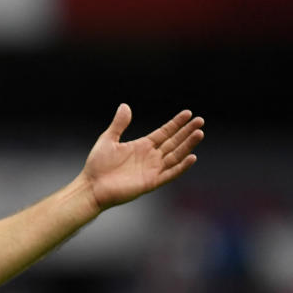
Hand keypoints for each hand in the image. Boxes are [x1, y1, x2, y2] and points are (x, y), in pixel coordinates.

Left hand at [81, 103, 203, 210]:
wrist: (91, 186)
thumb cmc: (97, 165)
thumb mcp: (108, 140)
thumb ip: (119, 124)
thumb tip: (125, 106)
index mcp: (141, 146)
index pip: (164, 133)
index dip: (176, 123)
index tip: (188, 113)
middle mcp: (150, 157)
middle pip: (173, 142)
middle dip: (187, 131)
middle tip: (200, 120)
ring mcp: (152, 170)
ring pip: (175, 155)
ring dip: (188, 145)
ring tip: (199, 133)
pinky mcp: (151, 182)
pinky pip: (170, 173)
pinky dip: (181, 166)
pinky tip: (192, 156)